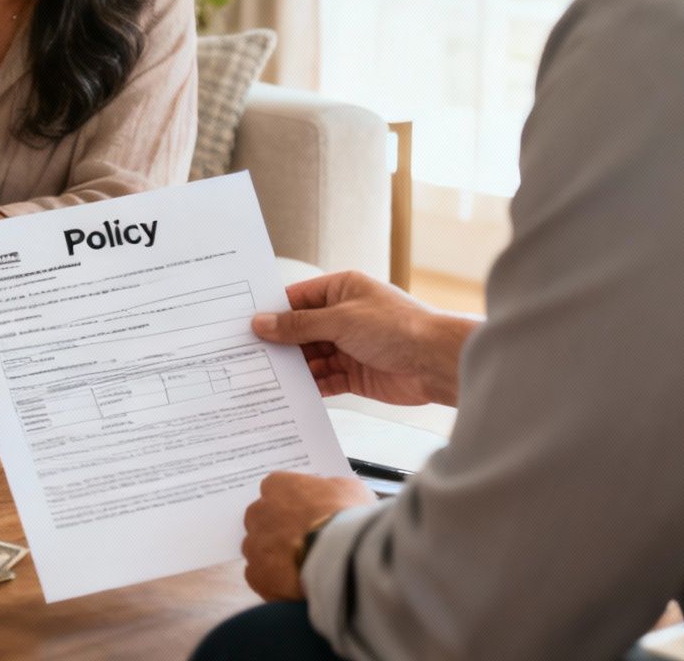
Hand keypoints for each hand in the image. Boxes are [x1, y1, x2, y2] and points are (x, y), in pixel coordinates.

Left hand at [241, 471, 376, 600]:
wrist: (342, 556)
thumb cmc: (347, 518)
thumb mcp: (350, 490)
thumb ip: (331, 491)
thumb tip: (330, 498)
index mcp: (278, 486)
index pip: (276, 489)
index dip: (294, 505)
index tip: (308, 515)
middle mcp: (259, 512)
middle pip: (264, 519)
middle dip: (280, 529)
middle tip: (306, 542)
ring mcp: (254, 544)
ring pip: (259, 548)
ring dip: (275, 556)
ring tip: (303, 567)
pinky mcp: (257, 575)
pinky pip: (260, 576)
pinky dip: (274, 581)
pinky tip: (295, 584)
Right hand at [250, 270, 472, 406]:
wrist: (437, 363)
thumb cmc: (399, 328)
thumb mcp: (340, 320)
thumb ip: (299, 325)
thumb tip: (263, 323)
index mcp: (342, 291)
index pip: (297, 299)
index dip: (273, 313)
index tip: (246, 326)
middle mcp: (344, 317)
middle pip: (301, 331)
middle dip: (280, 344)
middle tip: (249, 356)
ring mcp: (349, 347)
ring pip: (310, 358)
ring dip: (294, 368)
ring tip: (265, 378)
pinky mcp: (356, 374)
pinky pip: (325, 380)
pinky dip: (310, 386)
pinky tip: (291, 393)